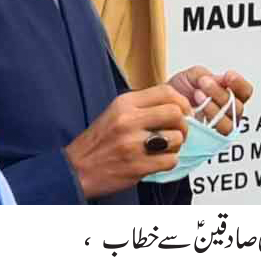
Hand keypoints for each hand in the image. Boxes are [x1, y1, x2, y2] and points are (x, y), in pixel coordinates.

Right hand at [63, 84, 192, 198]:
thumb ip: (143, 107)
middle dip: (183, 125)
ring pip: (176, 138)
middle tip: (178, 132)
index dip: (182, 102)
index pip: (166, 92)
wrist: (76, 169)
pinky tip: (157, 161)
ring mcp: (133, 144)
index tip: (184, 111)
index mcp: (124, 103)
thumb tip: (176, 106)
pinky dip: (169, 162)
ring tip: (165, 148)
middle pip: (176, 113)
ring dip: (176, 145)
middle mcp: (128, 120)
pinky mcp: (137, 166)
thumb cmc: (98, 142)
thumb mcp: (116, 113)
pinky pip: (170, 160)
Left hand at [168, 66, 254, 134]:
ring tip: (198, 96)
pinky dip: (206, 122)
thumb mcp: (191, 76)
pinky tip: (194, 111)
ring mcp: (218, 129)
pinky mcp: (209, 141)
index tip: (227, 76)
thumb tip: (220, 80)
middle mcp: (228, 114)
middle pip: (237, 108)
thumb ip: (206, 75)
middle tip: (204, 83)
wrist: (161, 105)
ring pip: (228, 124)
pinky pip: (216, 136)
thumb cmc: (178, 91)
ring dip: (214, 108)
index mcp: (228, 97)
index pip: (245, 92)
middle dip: (220, 93)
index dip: (239, 84)